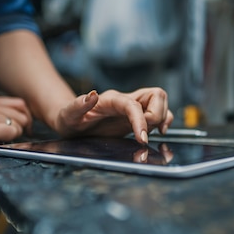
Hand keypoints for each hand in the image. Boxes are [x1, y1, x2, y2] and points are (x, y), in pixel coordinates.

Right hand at [0, 95, 31, 170]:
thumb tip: (16, 126)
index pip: (19, 104)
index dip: (25, 118)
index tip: (22, 131)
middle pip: (23, 113)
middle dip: (22, 129)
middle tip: (10, 140)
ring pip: (18, 123)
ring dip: (13, 136)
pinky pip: (10, 132)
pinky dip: (7, 140)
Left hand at [53, 87, 173, 143]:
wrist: (72, 123)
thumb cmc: (69, 119)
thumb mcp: (68, 114)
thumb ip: (78, 105)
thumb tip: (91, 95)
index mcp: (111, 99)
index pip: (133, 105)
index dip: (141, 120)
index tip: (142, 139)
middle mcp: (125, 100)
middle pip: (156, 94)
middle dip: (156, 115)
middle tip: (145, 134)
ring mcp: (133, 107)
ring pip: (160, 100)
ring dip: (163, 116)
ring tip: (156, 132)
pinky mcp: (137, 116)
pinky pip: (159, 111)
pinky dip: (164, 120)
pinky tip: (158, 132)